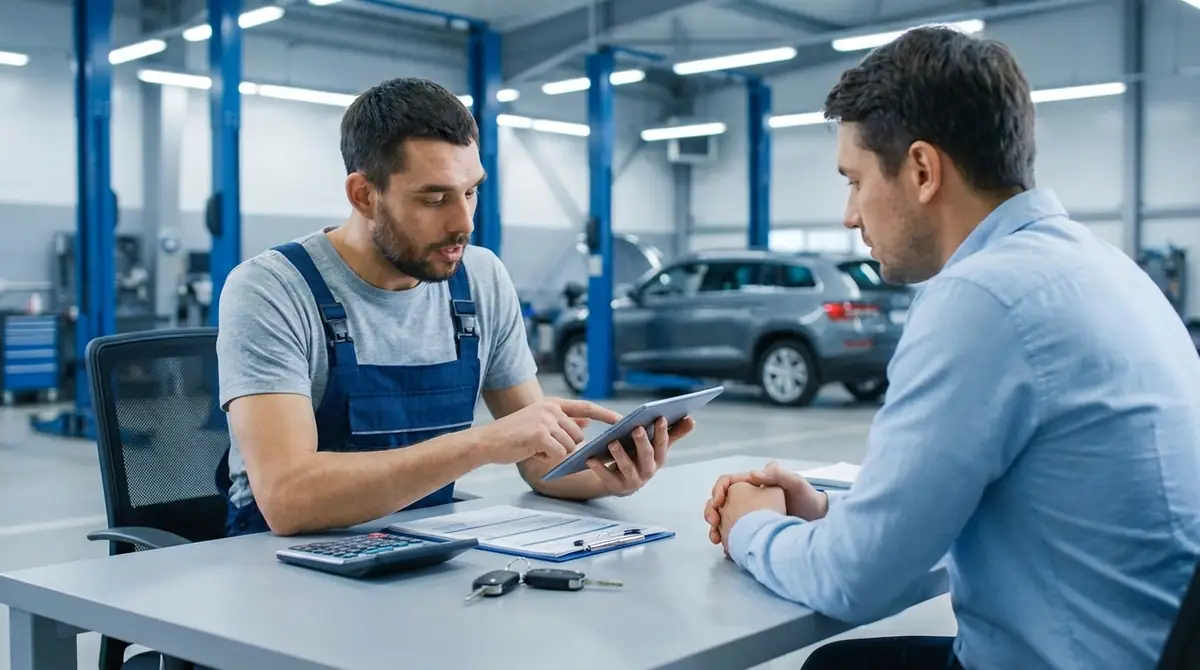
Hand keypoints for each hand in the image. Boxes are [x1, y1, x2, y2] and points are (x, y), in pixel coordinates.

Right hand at [480, 397, 621, 464]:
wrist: (488, 441)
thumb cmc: (514, 436)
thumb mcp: (540, 424)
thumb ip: (564, 422)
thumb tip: (587, 424)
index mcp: (552, 404)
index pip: (586, 407)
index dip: (605, 414)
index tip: (622, 420)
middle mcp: (551, 409)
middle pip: (578, 435)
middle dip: (566, 446)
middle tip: (542, 447)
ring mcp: (546, 420)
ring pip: (570, 446)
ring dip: (555, 453)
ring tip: (534, 448)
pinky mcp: (540, 434)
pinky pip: (559, 454)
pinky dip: (548, 459)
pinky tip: (532, 453)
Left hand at [584, 415, 696, 496]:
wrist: (620, 481)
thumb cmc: (639, 456)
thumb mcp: (655, 445)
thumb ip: (672, 432)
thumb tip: (691, 419)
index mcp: (659, 458)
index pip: (663, 444)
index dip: (662, 432)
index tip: (659, 417)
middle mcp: (648, 471)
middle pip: (646, 456)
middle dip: (642, 442)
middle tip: (636, 428)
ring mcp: (632, 480)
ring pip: (628, 467)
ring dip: (620, 455)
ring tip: (612, 442)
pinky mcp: (616, 487)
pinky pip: (607, 477)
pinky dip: (599, 468)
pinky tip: (591, 457)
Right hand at [704, 461, 827, 544]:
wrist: (817, 520)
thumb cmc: (807, 498)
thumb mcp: (795, 483)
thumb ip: (776, 475)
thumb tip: (751, 475)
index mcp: (752, 483)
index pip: (727, 482)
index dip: (718, 490)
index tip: (719, 502)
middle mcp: (747, 497)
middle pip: (719, 501)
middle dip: (711, 511)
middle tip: (713, 523)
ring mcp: (748, 514)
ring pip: (723, 518)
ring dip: (715, 528)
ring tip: (716, 539)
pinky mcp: (751, 529)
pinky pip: (732, 532)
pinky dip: (726, 539)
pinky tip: (726, 546)